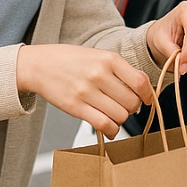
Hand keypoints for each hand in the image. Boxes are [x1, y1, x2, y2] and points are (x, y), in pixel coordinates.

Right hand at [15, 44, 152, 137]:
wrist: (39, 65)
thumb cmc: (69, 60)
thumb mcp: (98, 55)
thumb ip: (119, 70)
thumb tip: (141, 90)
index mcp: (108, 59)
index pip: (140, 82)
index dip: (147, 95)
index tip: (146, 100)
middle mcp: (99, 74)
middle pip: (131, 102)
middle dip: (132, 109)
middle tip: (124, 107)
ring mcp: (87, 91)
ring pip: (120, 116)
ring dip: (121, 120)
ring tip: (114, 115)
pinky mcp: (76, 107)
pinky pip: (103, 125)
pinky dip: (111, 130)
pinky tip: (108, 128)